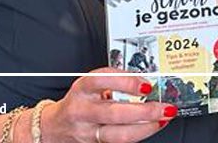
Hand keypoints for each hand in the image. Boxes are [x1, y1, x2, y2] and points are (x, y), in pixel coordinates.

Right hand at [40, 69, 176, 142]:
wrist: (53, 127)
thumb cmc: (79, 101)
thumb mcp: (91, 85)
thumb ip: (113, 82)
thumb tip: (147, 82)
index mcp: (82, 88)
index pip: (102, 80)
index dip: (126, 82)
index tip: (146, 85)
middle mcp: (82, 110)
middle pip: (113, 113)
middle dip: (144, 112)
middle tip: (165, 107)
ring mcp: (87, 131)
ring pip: (117, 134)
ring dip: (145, 127)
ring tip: (163, 119)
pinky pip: (118, 142)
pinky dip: (138, 135)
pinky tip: (151, 127)